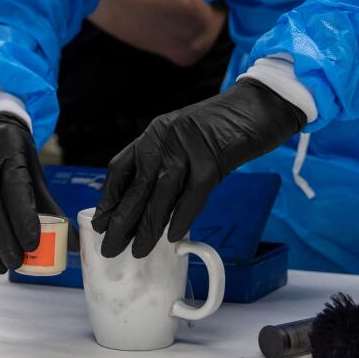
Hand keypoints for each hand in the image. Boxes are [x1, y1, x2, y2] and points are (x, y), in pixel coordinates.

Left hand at [92, 78, 306, 258]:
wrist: (257, 106)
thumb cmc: (223, 126)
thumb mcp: (184, 139)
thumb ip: (165, 163)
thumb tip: (146, 204)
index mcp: (155, 133)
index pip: (121, 168)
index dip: (109, 199)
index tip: (101, 222)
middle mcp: (165, 138)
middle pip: (137, 186)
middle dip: (121, 221)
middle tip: (111, 247)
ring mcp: (188, 148)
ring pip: (161, 194)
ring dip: (147, 227)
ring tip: (137, 251)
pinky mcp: (212, 160)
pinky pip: (192, 195)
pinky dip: (181, 217)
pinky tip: (172, 237)